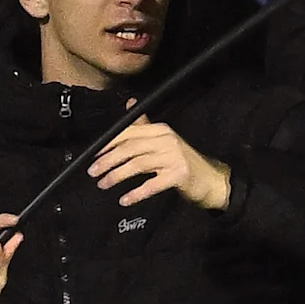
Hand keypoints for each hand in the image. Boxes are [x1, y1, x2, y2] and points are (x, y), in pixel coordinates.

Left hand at [91, 119, 231, 212]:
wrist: (211, 179)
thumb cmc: (183, 161)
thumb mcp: (164, 139)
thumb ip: (144, 124)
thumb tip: (129, 104)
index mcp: (161, 130)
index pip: (128, 133)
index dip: (108, 144)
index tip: (94, 155)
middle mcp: (167, 141)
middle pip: (130, 148)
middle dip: (108, 161)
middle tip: (93, 172)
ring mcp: (174, 158)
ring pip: (138, 164)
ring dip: (117, 176)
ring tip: (104, 184)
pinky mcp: (179, 175)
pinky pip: (152, 184)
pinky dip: (136, 193)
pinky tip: (125, 199)